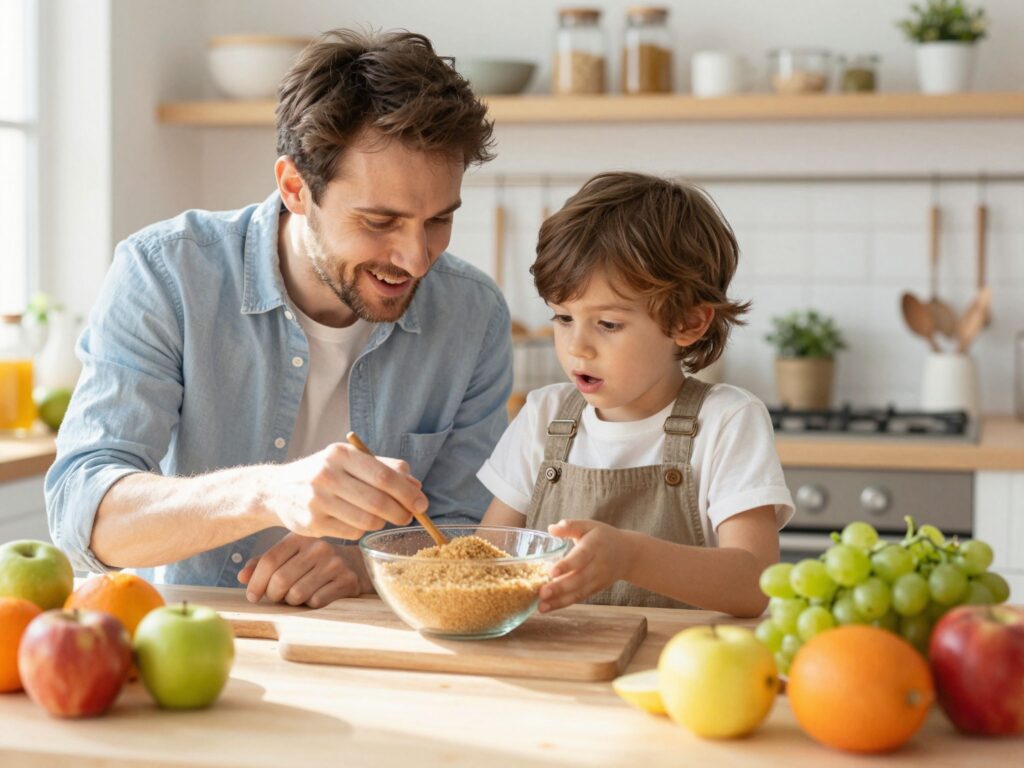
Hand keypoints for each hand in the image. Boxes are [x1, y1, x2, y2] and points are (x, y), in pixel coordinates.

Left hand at [237, 533, 363, 607]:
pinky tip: (316, 596)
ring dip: (292, 602)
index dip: (256, 582)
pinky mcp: (347, 580)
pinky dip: (310, 605)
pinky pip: (316, 602)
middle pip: (281, 580)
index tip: (252, 596)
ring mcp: (335, 563)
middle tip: (277, 597)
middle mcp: (318, 547)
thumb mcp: (290, 556)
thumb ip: (264, 564)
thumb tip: (242, 577)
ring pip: (297, 594)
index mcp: (299, 537)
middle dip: (273, 595)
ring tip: (297, 596)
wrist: (354, 564)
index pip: (269, 560)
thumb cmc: (313, 563)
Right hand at [264, 443, 426, 539]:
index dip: (407, 492)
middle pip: (378, 501)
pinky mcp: (313, 523)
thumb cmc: (324, 473)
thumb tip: (416, 485)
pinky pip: (352, 532)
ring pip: (367, 520)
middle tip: (408, 516)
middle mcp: (327, 475)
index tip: (422, 503)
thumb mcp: (350, 460)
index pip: (384, 475)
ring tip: (383, 518)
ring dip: (382, 522)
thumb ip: (385, 468)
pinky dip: (363, 529)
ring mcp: (318, 500)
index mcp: (341, 454)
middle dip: (400, 512)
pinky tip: (360, 521)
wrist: (277, 490)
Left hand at [539, 520, 633, 611]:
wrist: (628, 555)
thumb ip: (571, 526)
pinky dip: (563, 603)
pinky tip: (547, 607)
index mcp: (594, 546)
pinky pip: (578, 598)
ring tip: (541, 607)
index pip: (581, 557)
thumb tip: (551, 528)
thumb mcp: (588, 526)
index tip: (552, 572)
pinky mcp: (594, 590)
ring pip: (578, 592)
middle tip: (542, 593)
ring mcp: (597, 580)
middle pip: (579, 579)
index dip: (567, 565)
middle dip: (560, 588)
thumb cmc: (602, 537)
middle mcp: (597, 566)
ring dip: (559, 601)